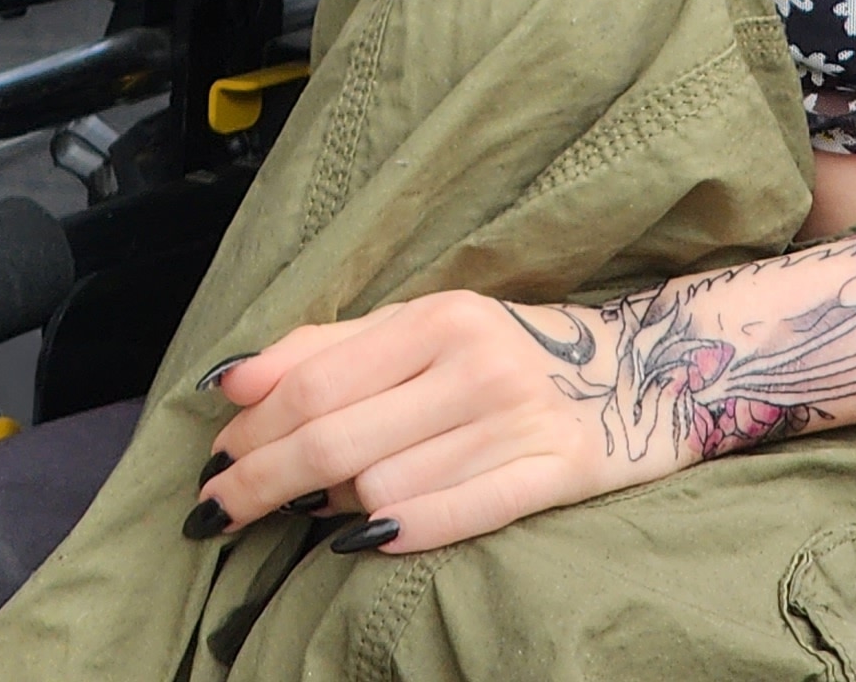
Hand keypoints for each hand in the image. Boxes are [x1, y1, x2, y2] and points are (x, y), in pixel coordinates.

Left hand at [191, 290, 673, 555]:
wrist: (644, 374)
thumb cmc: (508, 353)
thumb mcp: (425, 326)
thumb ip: (329, 349)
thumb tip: (232, 384)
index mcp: (436, 316)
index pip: (315, 383)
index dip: (252, 432)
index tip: (211, 464)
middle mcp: (474, 361)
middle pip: (335, 439)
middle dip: (260, 481)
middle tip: (216, 512)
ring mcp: (518, 418)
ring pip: (385, 484)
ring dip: (331, 509)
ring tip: (315, 513)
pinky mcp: (558, 470)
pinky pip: (459, 512)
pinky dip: (401, 530)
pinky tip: (361, 540)